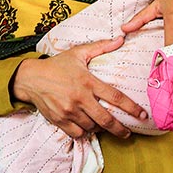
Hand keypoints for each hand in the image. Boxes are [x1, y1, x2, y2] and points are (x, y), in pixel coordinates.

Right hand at [10, 39, 138, 138]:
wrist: (30, 78)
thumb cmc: (56, 65)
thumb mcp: (77, 53)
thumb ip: (100, 47)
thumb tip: (121, 39)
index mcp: (87, 82)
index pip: (115, 97)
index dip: (131, 108)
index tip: (142, 114)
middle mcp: (80, 98)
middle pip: (106, 119)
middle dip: (120, 129)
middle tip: (128, 133)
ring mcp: (69, 111)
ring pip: (92, 127)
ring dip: (100, 128)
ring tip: (102, 125)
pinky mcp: (60, 120)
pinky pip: (78, 133)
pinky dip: (84, 132)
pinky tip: (87, 127)